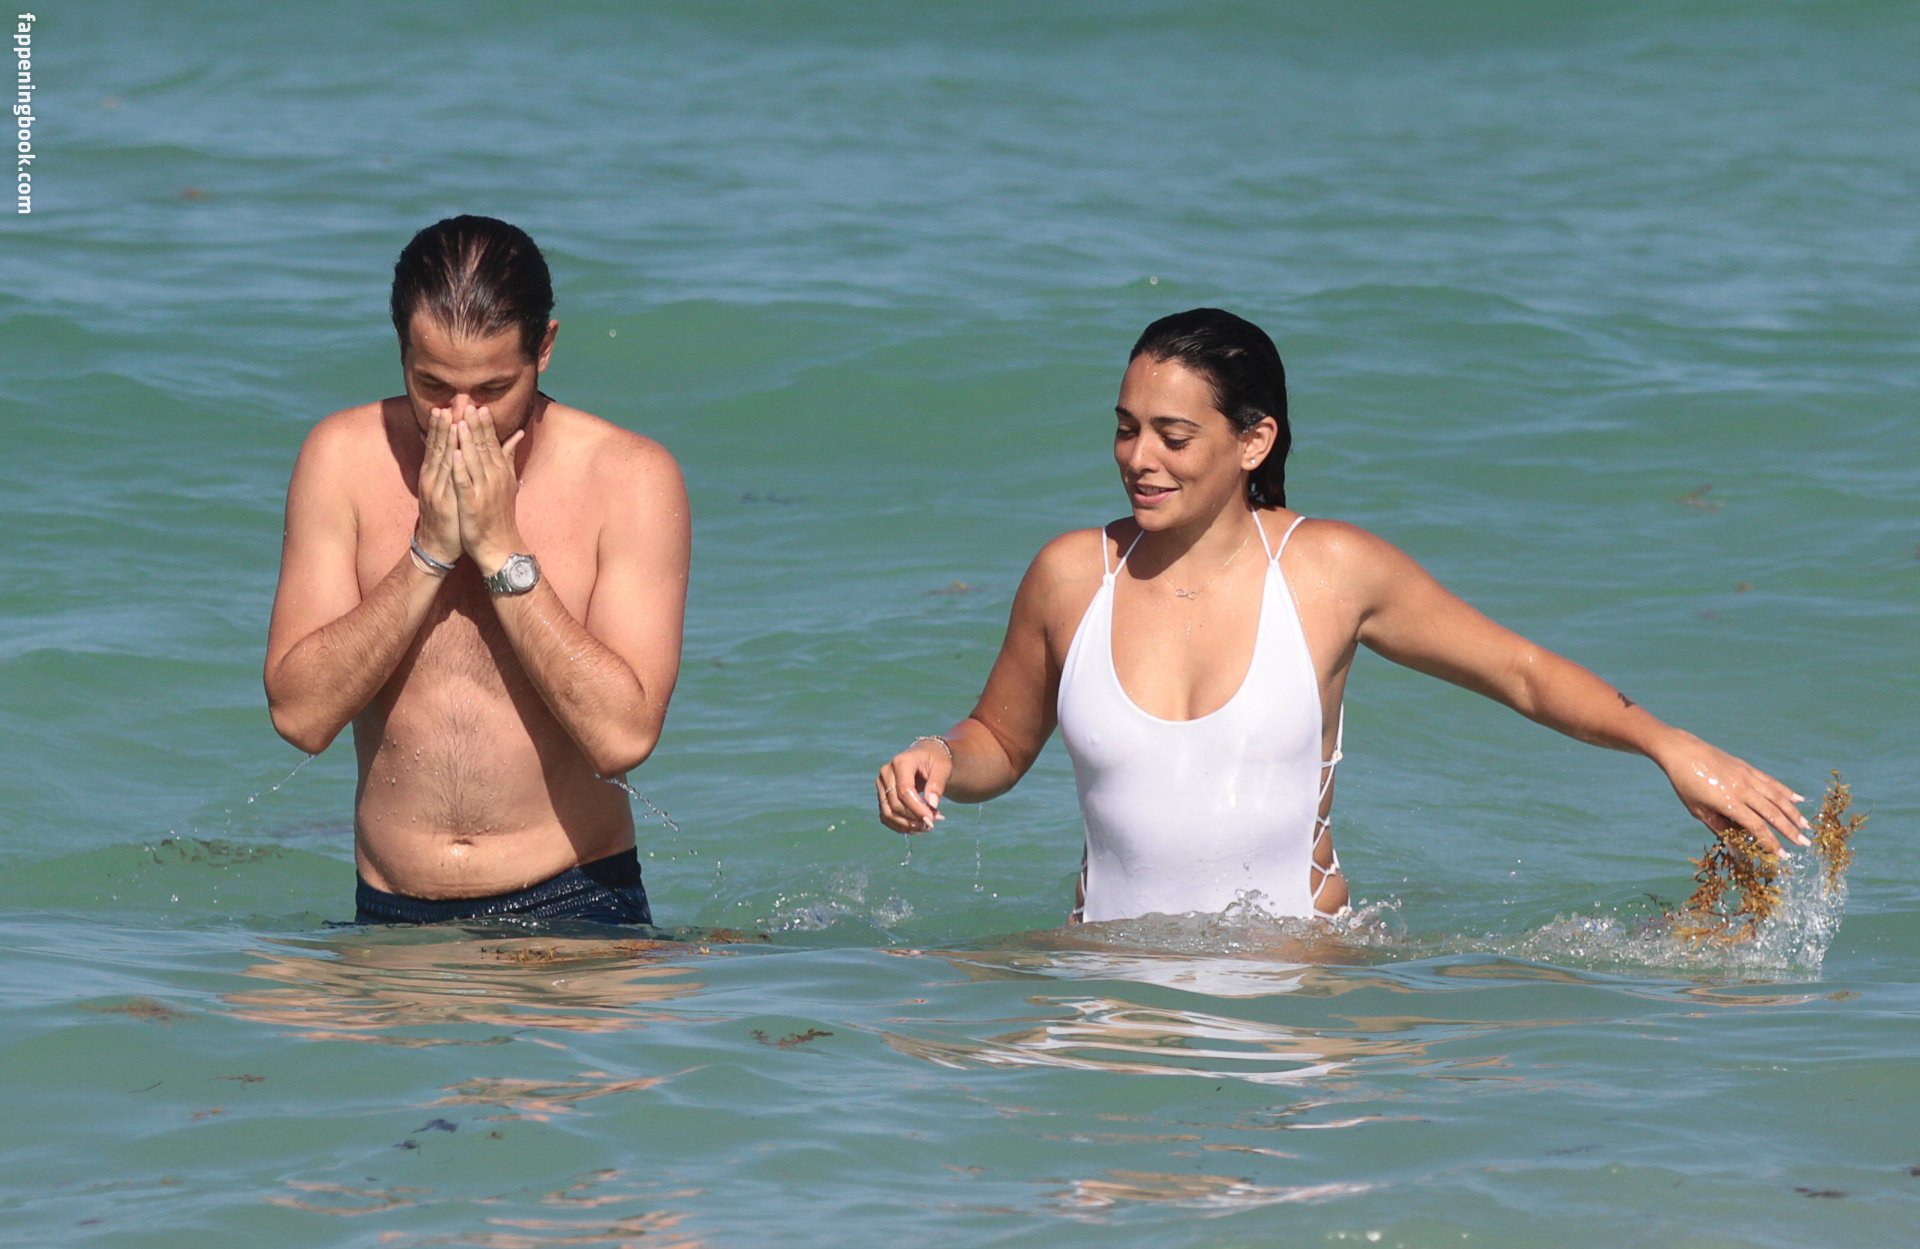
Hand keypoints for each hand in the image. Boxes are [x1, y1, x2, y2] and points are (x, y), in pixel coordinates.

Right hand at [415, 408, 460, 564]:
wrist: (438, 545)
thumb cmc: (448, 515)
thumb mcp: (450, 489)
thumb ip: (453, 470)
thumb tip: (457, 451)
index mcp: (435, 474)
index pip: (438, 445)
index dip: (443, 425)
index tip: (447, 405)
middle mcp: (432, 478)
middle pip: (437, 447)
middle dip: (443, 424)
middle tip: (447, 403)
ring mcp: (436, 490)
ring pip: (440, 460)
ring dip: (444, 438)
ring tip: (448, 417)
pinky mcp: (442, 503)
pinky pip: (447, 481)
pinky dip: (450, 466)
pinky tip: (453, 452)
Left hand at [450, 401, 526, 572]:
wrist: (500, 545)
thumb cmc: (500, 513)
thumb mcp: (508, 482)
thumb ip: (509, 456)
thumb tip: (518, 434)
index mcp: (501, 471)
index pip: (492, 442)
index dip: (485, 424)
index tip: (479, 406)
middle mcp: (495, 477)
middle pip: (483, 447)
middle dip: (475, 426)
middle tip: (467, 405)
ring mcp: (484, 490)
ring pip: (474, 461)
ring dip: (467, 441)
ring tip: (460, 422)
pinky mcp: (472, 503)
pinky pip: (465, 482)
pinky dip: (461, 468)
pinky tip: (455, 454)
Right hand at [876, 739, 950, 833]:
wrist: (925, 756)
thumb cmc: (935, 760)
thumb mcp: (942, 767)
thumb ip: (937, 784)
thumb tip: (932, 804)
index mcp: (901, 762)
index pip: (904, 791)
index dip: (917, 808)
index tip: (932, 819)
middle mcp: (886, 773)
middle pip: (895, 804)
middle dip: (914, 818)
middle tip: (932, 822)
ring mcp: (881, 785)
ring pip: (888, 813)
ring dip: (907, 825)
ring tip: (926, 826)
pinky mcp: (882, 795)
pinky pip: (886, 816)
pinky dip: (901, 826)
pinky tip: (917, 826)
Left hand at [1657, 732, 1808, 855]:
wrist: (1682, 751)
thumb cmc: (1685, 784)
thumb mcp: (1698, 810)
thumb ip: (1719, 827)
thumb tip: (1735, 846)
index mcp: (1729, 803)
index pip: (1757, 827)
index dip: (1771, 843)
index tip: (1783, 855)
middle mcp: (1742, 790)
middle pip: (1772, 813)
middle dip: (1790, 830)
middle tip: (1805, 844)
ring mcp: (1747, 777)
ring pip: (1777, 797)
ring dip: (1794, 812)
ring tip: (1807, 825)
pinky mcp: (1748, 768)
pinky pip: (1771, 782)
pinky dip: (1786, 791)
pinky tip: (1799, 799)